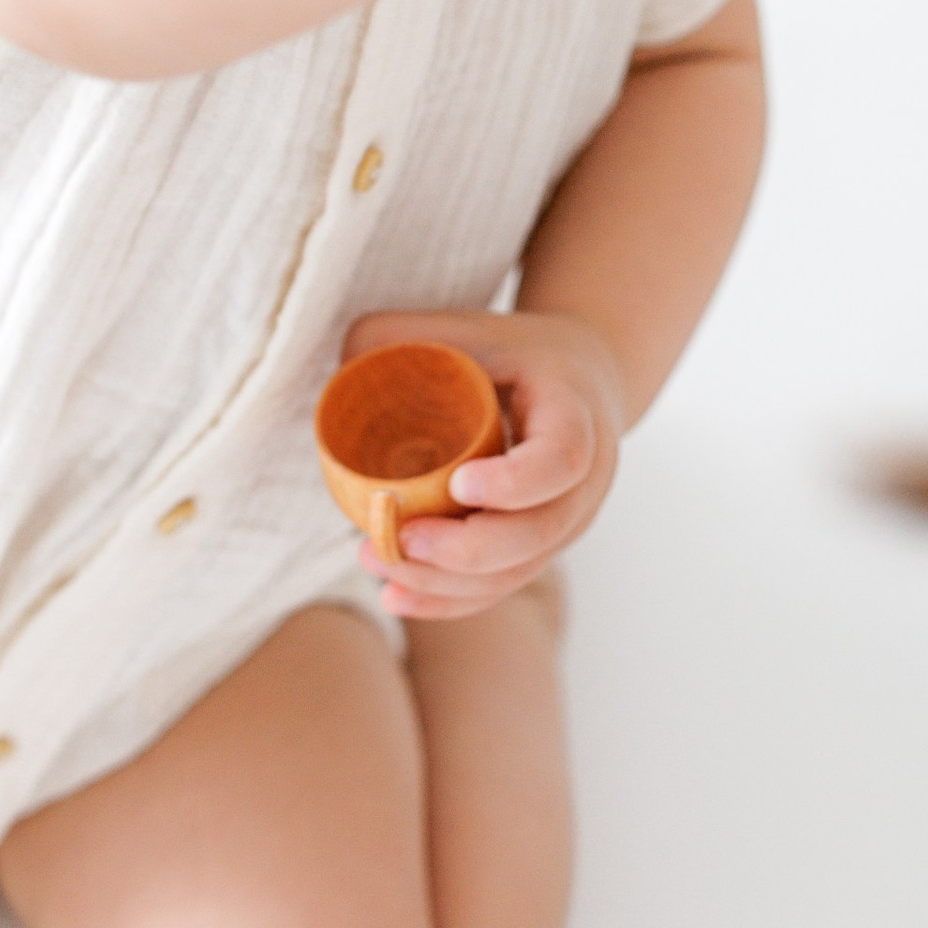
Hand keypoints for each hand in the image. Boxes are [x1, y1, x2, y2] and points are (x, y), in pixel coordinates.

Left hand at [340, 308, 628, 619]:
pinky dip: (450, 600)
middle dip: (466, 549)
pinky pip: (502, 587)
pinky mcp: (543, 548)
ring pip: (517, 570)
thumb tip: (341, 367)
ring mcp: (568, 520)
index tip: (456, 483)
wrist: (579, 379)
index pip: (562, 458)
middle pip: (539, 532)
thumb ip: (403, 335)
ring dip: (446, 582)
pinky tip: (396, 598)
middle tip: (402, 538)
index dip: (514, 482)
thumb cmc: (512, 351)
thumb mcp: (470, 327)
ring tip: (378, 563)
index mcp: (575, 411)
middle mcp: (586, 477)